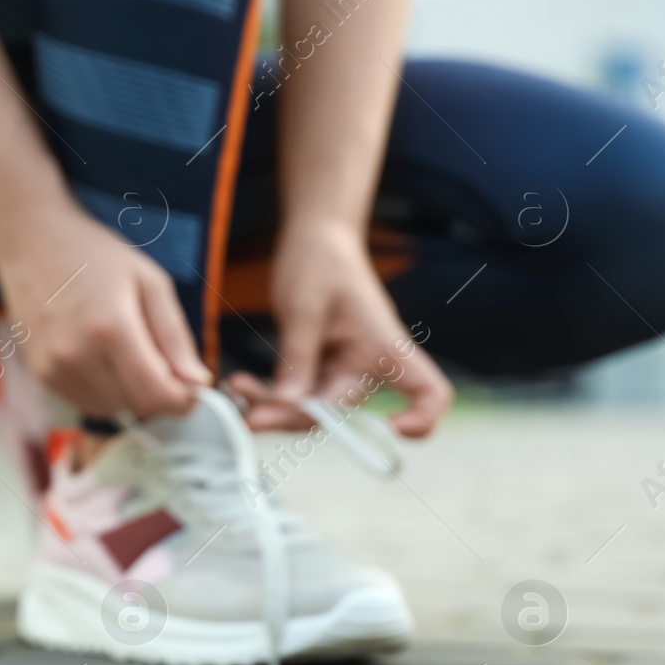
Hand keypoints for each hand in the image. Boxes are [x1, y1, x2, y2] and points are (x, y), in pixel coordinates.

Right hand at [0, 200, 209, 418]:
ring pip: (111, 410)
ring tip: (126, 352)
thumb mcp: (150, 282)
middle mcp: (77, 355)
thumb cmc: (93, 255)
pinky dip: (104, 392)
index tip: (193, 390)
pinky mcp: (40, 375)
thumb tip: (198, 381)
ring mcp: (53, 368)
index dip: (183, 400)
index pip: (156, 394)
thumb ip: (176, 336)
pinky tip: (102, 357)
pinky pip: (85, 403)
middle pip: (135, 406)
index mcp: (111, 328)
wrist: (31, 243)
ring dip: (130, 393)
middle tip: (160, 361)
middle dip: (158, 393)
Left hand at [234, 220, 451, 437]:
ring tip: (234, 394)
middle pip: (341, 412)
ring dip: (273, 408)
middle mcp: (369, 364)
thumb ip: (298, 357)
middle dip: (294, 418)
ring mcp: (342, 369)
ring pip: (310, 408)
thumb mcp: (305, 307)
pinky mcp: (317, 367)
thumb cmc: (321, 261)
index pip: (430, 392)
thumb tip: (289, 404)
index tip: (391, 427)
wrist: (315, 237)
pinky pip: (295, 393)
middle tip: (249, 418)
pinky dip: (269, 395)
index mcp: (385, 346)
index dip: (422, 419)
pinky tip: (241, 385)